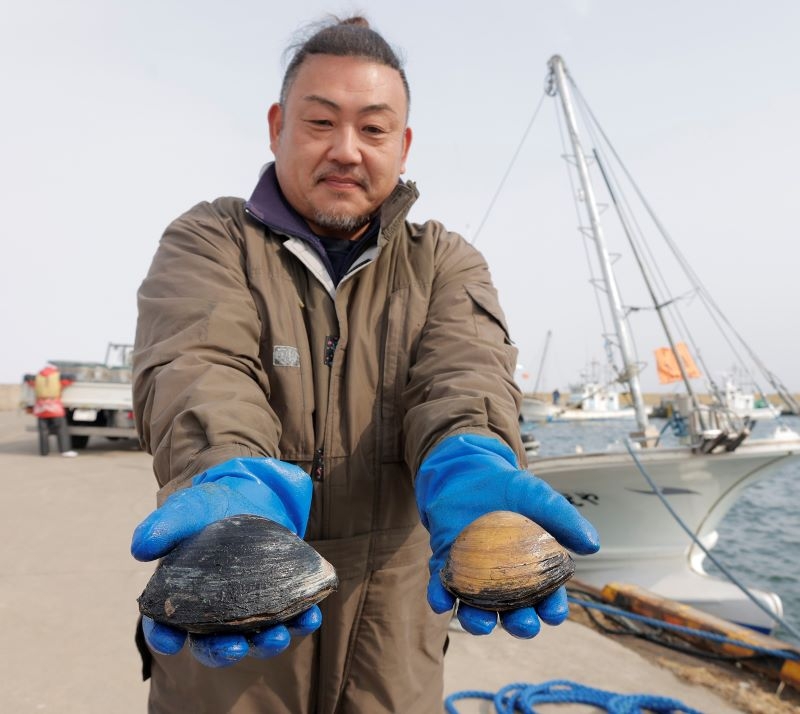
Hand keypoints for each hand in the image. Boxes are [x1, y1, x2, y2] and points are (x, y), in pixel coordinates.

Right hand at [132, 457, 317, 666]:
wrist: (253, 495)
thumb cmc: (211, 507)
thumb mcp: (189, 507)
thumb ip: (165, 524)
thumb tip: (139, 549)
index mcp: (179, 598)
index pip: (163, 626)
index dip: (164, 637)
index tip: (171, 641)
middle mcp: (212, 613)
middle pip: (211, 645)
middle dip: (223, 651)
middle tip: (235, 648)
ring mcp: (248, 610)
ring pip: (253, 639)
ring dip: (266, 644)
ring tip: (277, 638)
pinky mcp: (280, 601)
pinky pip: (291, 619)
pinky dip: (301, 621)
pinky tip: (310, 616)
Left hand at [416, 434, 598, 637]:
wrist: (469, 473)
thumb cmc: (510, 489)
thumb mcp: (539, 498)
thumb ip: (564, 519)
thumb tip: (593, 544)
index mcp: (534, 570)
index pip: (547, 598)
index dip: (552, 609)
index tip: (554, 612)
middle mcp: (505, 582)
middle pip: (515, 613)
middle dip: (520, 625)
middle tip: (523, 623)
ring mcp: (474, 577)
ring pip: (478, 610)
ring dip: (478, 622)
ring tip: (480, 623)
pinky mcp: (447, 567)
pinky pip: (441, 589)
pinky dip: (439, 597)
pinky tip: (440, 600)